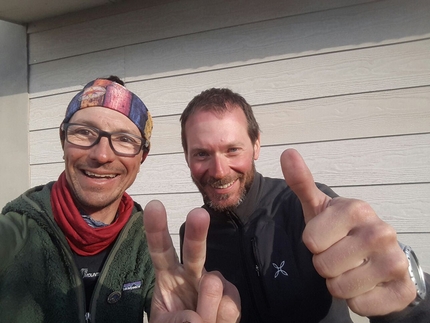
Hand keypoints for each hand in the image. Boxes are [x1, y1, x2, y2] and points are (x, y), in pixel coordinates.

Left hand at [143, 200, 240, 322]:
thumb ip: (172, 322)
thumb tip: (196, 319)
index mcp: (168, 275)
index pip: (160, 250)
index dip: (157, 230)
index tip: (155, 206)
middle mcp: (191, 273)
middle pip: (194, 251)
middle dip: (197, 233)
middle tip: (199, 214)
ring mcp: (214, 282)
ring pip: (213, 285)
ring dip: (206, 311)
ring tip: (202, 321)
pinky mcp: (232, 295)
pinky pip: (230, 305)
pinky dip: (222, 321)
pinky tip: (217, 322)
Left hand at [280, 148, 415, 315]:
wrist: (378, 257)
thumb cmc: (340, 231)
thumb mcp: (318, 207)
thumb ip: (301, 182)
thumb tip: (287, 153)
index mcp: (358, 209)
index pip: (311, 241)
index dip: (314, 244)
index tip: (327, 237)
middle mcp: (382, 231)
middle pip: (324, 266)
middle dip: (325, 265)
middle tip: (339, 255)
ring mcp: (396, 262)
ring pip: (340, 288)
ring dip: (338, 283)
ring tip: (350, 269)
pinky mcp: (403, 290)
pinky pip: (360, 306)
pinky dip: (356, 300)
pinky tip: (366, 285)